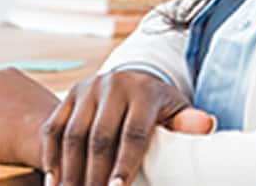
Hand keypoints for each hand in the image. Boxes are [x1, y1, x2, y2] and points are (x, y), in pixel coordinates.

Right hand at [44, 69, 215, 185]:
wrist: (132, 79)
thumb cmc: (159, 107)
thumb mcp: (177, 111)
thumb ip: (188, 123)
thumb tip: (204, 125)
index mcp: (144, 92)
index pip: (133, 133)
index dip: (125, 165)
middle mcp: (113, 86)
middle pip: (99, 136)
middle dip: (94, 175)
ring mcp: (87, 89)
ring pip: (73, 134)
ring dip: (69, 170)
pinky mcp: (69, 95)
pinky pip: (54, 128)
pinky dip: (51, 156)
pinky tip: (53, 181)